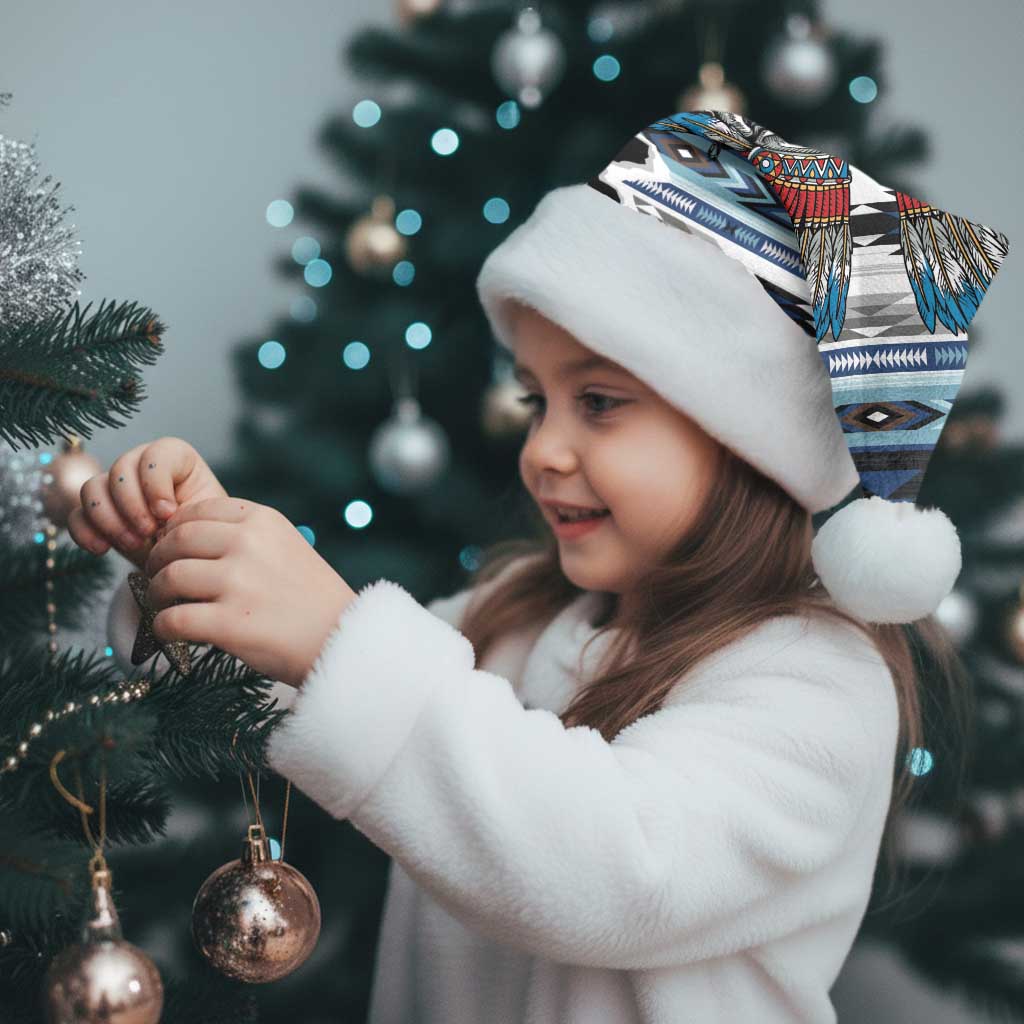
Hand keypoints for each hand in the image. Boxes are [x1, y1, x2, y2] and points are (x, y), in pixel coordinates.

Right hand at [67, 437, 227, 570]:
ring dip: (110, 520)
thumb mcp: (206, 519)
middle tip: (148, 533)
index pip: (156, 454)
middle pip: (120, 469)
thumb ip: (189, 510)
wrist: (189, 560)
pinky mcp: (97, 514)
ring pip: (92, 488)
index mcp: (176, 459)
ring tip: (133, 544)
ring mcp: (115, 488)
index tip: (168, 513)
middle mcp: (141, 466)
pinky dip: (85, 532)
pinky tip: (102, 549)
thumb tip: (162, 515)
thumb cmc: (203, 534)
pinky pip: (76, 515)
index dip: (156, 483)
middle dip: (132, 505)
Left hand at [142, 496, 357, 687]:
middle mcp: (248, 544)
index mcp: (263, 520)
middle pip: (176, 541)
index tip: (172, 547)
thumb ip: (246, 536)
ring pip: (169, 578)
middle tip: (157, 577)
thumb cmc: (313, 598)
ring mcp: (238, 583)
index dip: (175, 530)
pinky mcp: (229, 623)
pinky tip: (170, 632)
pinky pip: (172, 620)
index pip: (198, 511)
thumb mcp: (287, 546)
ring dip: (157, 594)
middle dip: (158, 560)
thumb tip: (185, 537)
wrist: (342, 639)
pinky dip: (163, 628)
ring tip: (164, 605)